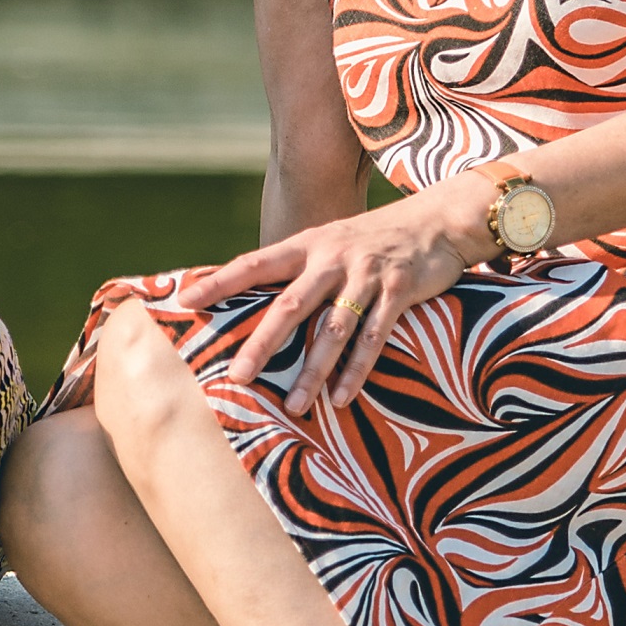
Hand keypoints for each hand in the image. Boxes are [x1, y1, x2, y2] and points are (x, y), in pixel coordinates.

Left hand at [163, 179, 489, 417]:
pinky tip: (343, 397)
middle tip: (237, 377)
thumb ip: (300, 270)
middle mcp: (333, 257)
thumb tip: (258, 303)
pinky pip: (374, 336)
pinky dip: (358, 369)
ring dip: (314, 370)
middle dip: (262, 343)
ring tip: (294, 405)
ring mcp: (366, 274)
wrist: (439, 219)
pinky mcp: (399, 290)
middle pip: (290, 304)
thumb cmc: (376, 240)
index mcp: (309, 245)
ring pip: (333, 328)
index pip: (256, 262)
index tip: (187, 300)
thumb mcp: (333, 243)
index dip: (221, 281)